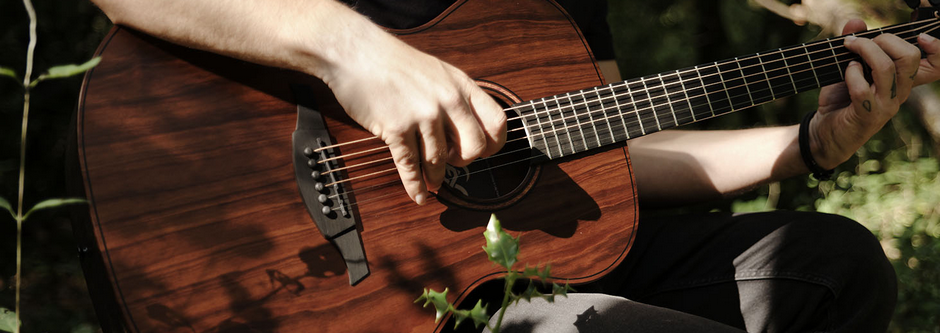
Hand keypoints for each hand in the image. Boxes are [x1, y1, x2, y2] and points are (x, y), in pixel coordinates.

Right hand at [320, 28, 505, 204]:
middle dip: (464, 161)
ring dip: (435, 176)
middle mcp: (448, 101)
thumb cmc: (393, 62)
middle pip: (474, 148)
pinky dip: (414, 186)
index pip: (496, 122)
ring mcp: (423, 116)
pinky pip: (410, 166)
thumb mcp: (438, 71)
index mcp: (461, 86)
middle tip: (453, 162)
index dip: (494, 143)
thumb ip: (456, 96)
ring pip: (438, 161)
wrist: (356, 52)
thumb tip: (468, 126)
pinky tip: (418, 195)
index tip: (485, 152)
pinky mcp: (396, 128)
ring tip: (432, 181)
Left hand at [811, 19, 935, 168]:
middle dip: (885, 40)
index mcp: (902, 80)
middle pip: (910, 58)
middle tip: (863, 42)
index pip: (936, 65)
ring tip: (849, 48)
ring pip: (887, 68)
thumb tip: (856, 22)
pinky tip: (845, 70)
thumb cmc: (840, 100)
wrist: (824, 133)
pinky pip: (863, 89)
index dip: (937, 49)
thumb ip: (855, 45)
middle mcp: (900, 92)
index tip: (920, 36)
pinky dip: (851, 73)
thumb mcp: (847, 68)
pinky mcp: (867, 116)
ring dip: (865, 50)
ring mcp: (886, 105)